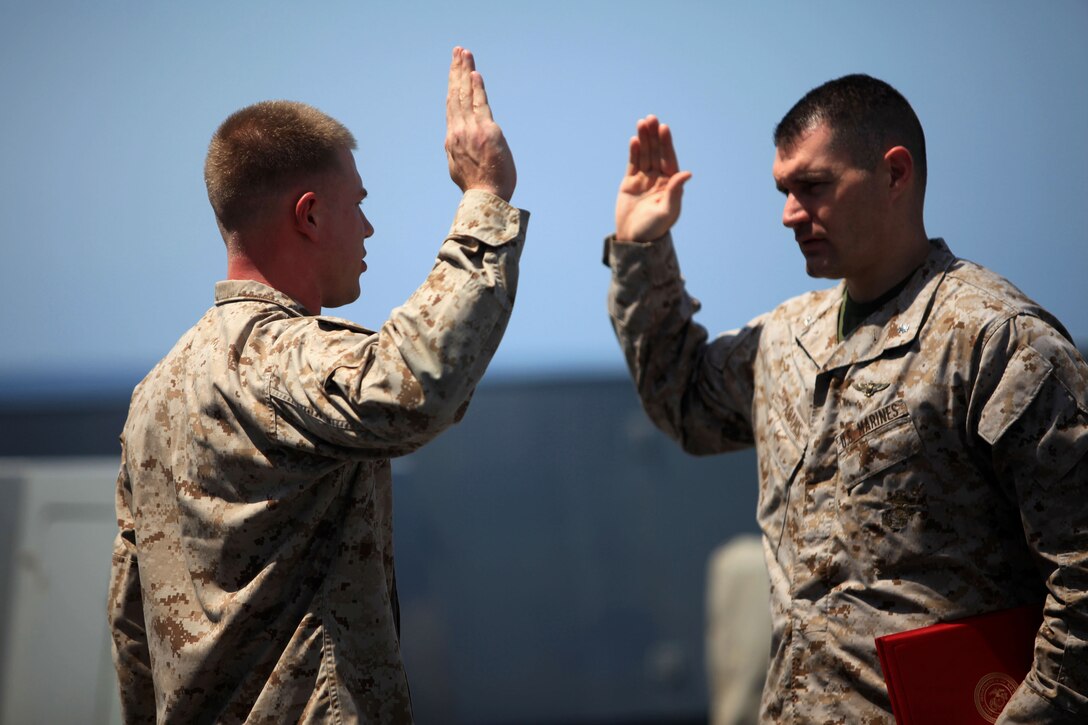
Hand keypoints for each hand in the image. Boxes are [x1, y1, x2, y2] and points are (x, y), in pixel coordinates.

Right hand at [445, 47, 515, 201]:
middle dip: (456, 71)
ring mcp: (470, 130)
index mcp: (453, 140)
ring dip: (464, 72)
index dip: (453, 87)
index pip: (452, 106)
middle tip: (458, 51)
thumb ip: (461, 153)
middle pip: (456, 95)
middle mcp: (458, 132)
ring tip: (464, 53)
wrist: (485, 198)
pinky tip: (475, 74)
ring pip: (465, 95)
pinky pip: (479, 105)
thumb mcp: (462, 168)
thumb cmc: (479, 188)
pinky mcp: (486, 132)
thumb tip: (462, 148)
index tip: (455, 72)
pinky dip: (476, 88)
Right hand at [615, 115, 691, 241]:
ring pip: (645, 155)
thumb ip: (675, 192)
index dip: (666, 143)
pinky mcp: (630, 183)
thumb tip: (687, 173)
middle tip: (651, 118)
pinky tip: (634, 140)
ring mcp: (644, 179)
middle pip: (656, 153)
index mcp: (671, 184)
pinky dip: (634, 152)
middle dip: (654, 136)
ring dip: (644, 139)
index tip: (664, 128)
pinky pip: (633, 164)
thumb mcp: (667, 211)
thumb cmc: (654, 229)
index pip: (669, 159)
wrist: (634, 240)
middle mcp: (659, 179)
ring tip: (641, 123)